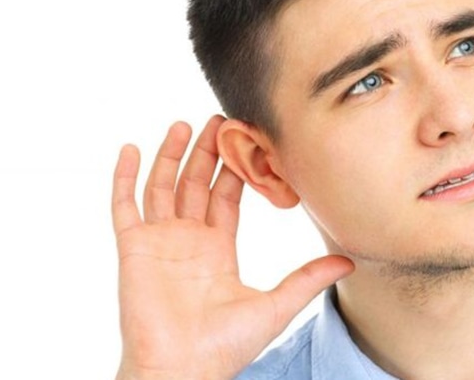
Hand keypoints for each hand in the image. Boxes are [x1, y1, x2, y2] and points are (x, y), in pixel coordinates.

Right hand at [111, 116, 353, 379]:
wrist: (181, 368)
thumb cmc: (224, 347)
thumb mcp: (274, 306)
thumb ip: (307, 279)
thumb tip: (349, 261)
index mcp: (217, 249)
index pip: (225, 197)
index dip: (234, 168)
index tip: (244, 140)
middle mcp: (187, 240)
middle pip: (195, 184)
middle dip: (206, 152)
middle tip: (217, 119)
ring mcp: (158, 241)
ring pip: (162, 186)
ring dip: (170, 156)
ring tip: (182, 124)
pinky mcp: (133, 247)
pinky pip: (124, 204)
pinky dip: (124, 177)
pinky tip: (130, 149)